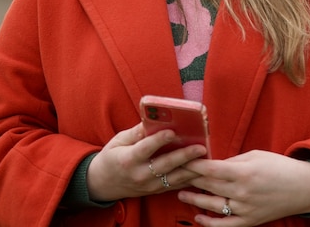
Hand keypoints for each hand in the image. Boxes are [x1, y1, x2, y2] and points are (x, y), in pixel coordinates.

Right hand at [86, 122, 207, 201]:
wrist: (103, 184)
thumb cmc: (112, 157)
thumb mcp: (118, 141)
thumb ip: (136, 132)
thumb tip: (153, 119)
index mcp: (128, 160)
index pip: (145, 149)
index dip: (159, 140)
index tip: (172, 131)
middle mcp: (139, 175)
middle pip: (165, 165)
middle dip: (184, 156)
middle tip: (200, 147)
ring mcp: (148, 186)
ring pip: (174, 178)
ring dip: (191, 169)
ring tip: (206, 159)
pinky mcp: (155, 191)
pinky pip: (175, 185)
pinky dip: (188, 178)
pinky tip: (201, 170)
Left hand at [178, 150, 309, 225]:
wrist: (302, 187)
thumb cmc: (279, 167)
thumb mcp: (255, 155)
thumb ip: (232, 161)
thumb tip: (211, 163)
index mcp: (244, 172)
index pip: (210, 169)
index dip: (192, 164)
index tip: (180, 158)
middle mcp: (242, 192)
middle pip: (208, 186)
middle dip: (189, 179)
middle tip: (174, 173)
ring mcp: (245, 209)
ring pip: (212, 205)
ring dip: (194, 199)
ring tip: (180, 192)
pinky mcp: (249, 221)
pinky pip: (225, 225)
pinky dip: (210, 223)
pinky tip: (198, 217)